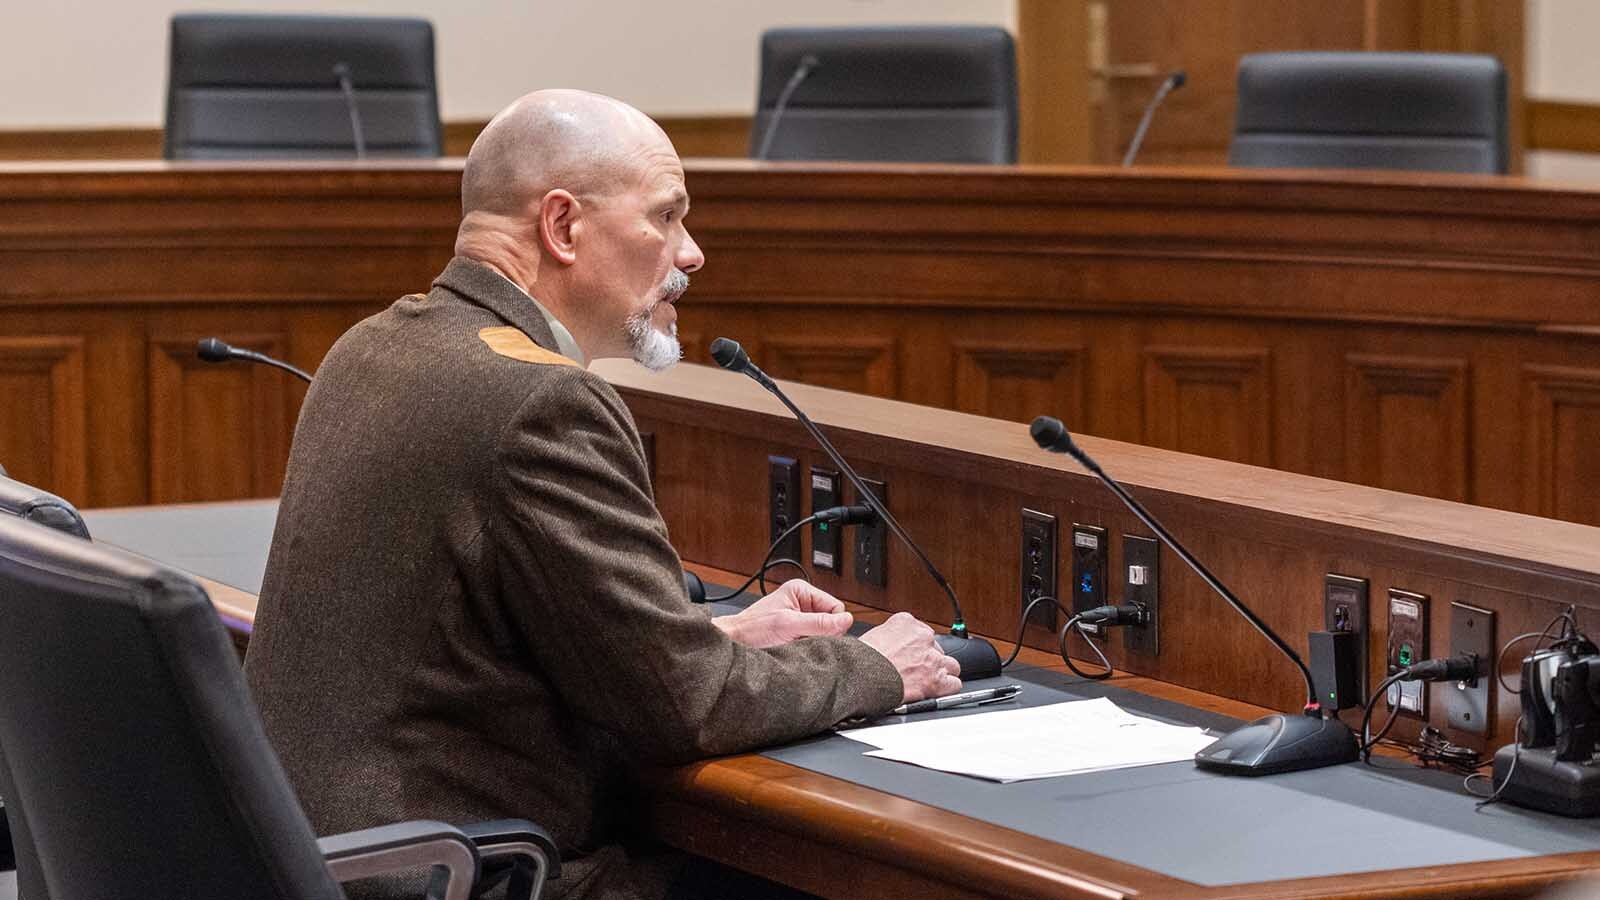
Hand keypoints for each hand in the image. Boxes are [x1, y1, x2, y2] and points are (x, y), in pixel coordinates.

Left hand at [713, 579, 852, 648]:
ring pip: (824, 632)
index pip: (836, 606)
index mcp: (802, 590)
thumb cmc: (753, 628)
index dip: (831, 623)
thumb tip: (846, 620)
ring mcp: (800, 617)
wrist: (735, 642)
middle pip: (831, 620)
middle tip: (801, 638)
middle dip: (821, 632)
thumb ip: (819, 623)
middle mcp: (803, 602)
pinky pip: (814, 640)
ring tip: (794, 642)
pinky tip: (793, 646)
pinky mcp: (797, 632)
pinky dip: (807, 646)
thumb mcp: (788, 624)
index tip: (817, 633)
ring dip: (813, 640)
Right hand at [859, 612, 961, 702]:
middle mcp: (923, 638)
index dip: (917, 646)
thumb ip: (887, 637)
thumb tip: (887, 646)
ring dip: (942, 672)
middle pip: (937, 648)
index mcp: (906, 623)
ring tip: (929, 680)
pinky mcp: (937, 680)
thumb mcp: (871, 635)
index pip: (922, 631)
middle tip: (916, 669)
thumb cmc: (860, 660)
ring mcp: (932, 659)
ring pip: (951, 665)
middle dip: (929, 659)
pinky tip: (938, 690)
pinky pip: (954, 683)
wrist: (862, 677)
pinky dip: (947, 688)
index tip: (911, 653)